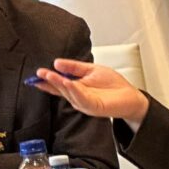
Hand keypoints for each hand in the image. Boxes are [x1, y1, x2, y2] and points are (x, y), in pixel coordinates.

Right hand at [34, 59, 148, 122]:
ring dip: (58, 84)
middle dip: (49, 80)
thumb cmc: (113, 84)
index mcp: (75, 88)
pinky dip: (73, 90)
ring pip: (68, 93)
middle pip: (60, 88)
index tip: (37, 74)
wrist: (131, 96)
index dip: (47, 80)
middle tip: (40, 73)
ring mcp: (84, 102)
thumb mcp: (91, 70)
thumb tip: (57, 62)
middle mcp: (77, 96)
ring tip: (50, 75)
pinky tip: (67, 82)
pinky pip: (81, 98)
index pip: (57, 84)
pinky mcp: (93, 106)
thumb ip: (74, 66)